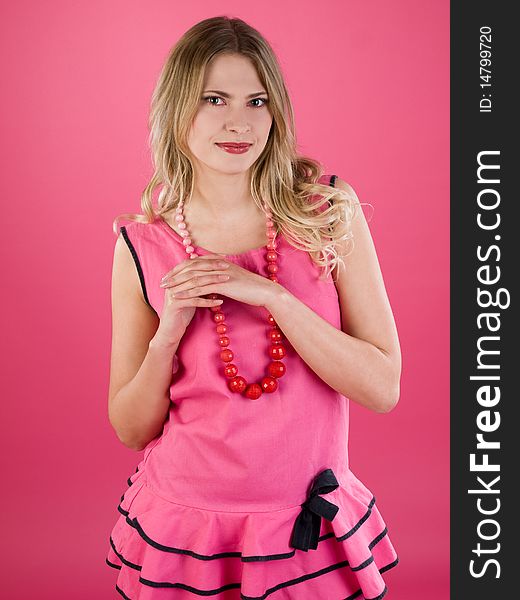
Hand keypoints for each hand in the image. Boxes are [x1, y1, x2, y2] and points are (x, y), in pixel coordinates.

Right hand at [153, 255, 227, 346]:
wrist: (171, 330)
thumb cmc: (184, 311)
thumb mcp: (193, 295)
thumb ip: (200, 284)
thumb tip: (217, 274)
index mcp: (177, 277)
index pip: (194, 263)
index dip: (209, 259)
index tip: (224, 258)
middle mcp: (173, 282)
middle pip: (194, 270)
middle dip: (212, 267)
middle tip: (227, 266)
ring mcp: (173, 293)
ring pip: (195, 284)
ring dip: (213, 281)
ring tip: (227, 280)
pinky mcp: (174, 305)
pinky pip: (194, 301)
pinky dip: (208, 301)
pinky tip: (220, 301)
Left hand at [159, 254, 281, 308]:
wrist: (264, 291)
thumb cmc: (250, 287)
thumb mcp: (232, 279)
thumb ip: (219, 278)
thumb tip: (209, 283)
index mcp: (218, 261)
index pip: (193, 262)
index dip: (179, 268)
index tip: (169, 275)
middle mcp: (217, 264)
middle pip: (189, 267)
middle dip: (174, 275)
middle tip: (162, 282)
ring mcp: (219, 273)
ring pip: (192, 277)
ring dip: (177, 284)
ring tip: (166, 290)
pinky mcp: (222, 283)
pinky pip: (200, 287)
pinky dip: (187, 292)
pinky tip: (178, 297)